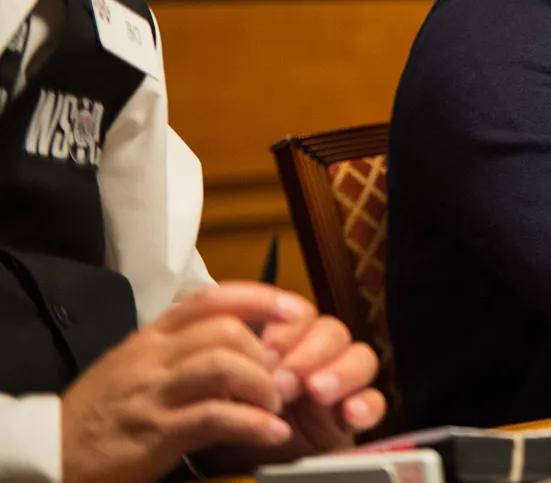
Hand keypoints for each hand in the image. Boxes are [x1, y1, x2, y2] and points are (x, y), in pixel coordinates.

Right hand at [59, 283, 308, 482]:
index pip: (211, 298)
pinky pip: (216, 417)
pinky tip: (270, 433)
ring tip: (273, 407)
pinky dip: (253, 424)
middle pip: (226, 332)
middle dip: (266, 353)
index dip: (261, 298)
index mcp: (150, 337)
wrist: (50, 456)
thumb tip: (244, 340)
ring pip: (224, 367)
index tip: (296, 310)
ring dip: (262, 386)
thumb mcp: (135, 366)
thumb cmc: (100, 414)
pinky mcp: (155, 434)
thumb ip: (181, 349)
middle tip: (280, 380)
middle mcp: (152, 358)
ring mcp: (152, 394)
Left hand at [196, 303, 385, 471]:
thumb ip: (232, 362)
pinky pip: (375, 401)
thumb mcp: (219, 386)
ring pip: (361, 357)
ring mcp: (337, 385)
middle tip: (284, 380)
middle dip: (310, 352)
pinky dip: (367, 404)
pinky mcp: (350, 417)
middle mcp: (313, 358)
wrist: (231, 466)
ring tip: (317, 391)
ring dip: (341, 371)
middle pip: (333, 332)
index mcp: (282, 342)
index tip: (267, 348)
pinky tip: (351, 414)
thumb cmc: (224, 422)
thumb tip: (237, 344)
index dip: (289, 326)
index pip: (300, 314)